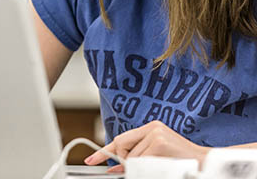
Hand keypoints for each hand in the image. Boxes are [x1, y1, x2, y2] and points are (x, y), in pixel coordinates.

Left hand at [84, 120, 209, 172]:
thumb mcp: (156, 156)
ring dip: (140, 168)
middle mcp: (152, 128)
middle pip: (122, 146)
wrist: (206, 163)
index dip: (104, 151)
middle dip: (125, 162)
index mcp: (150, 128)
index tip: (91, 160)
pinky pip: (141, 161)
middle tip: (136, 168)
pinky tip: (162, 166)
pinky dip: (147, 169)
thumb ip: (136, 157)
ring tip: (159, 166)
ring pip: (132, 157)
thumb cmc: (181, 161)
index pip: (120, 139)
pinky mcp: (160, 143)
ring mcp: (156, 134)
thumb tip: (116, 167)